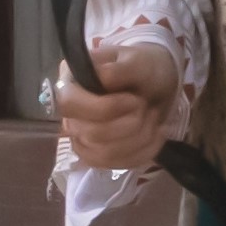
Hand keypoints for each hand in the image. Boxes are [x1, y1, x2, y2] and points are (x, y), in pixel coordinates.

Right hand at [47, 45, 182, 175]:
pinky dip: (145, 150)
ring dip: (140, 138)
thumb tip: (100, 78)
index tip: (133, 100)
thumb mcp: (136, 60)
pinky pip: (118, 164)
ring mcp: (83, 138)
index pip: (69, 104)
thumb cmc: (142, 68)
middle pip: (91, 134)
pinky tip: (157, 134)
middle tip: (146, 106)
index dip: (104, 108)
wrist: (156, 84)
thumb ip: (119, 69)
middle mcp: (71, 114)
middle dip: (130, 123)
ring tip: (153, 118)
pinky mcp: (99, 155)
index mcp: (71, 83)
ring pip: (105, 154)